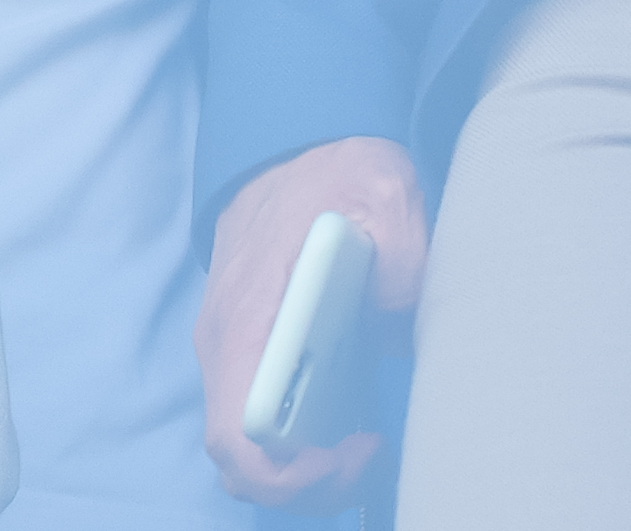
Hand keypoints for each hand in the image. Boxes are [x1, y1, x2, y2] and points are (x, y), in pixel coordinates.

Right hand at [199, 138, 425, 510]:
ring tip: (364, 440)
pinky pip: (260, 422)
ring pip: (249, 447)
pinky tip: (351, 419)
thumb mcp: (386, 198)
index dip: (289, 474)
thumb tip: (402, 314)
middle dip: (307, 482)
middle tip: (367, 450)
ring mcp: (234, 350)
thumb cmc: (334, 176)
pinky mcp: (252, 354)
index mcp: (249, 316)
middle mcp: (227, 343)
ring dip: (304, 466)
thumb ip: (402, 258)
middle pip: (241, 459)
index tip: (352, 449)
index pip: (236, 435)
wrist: (294, 148)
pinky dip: (300, 442)